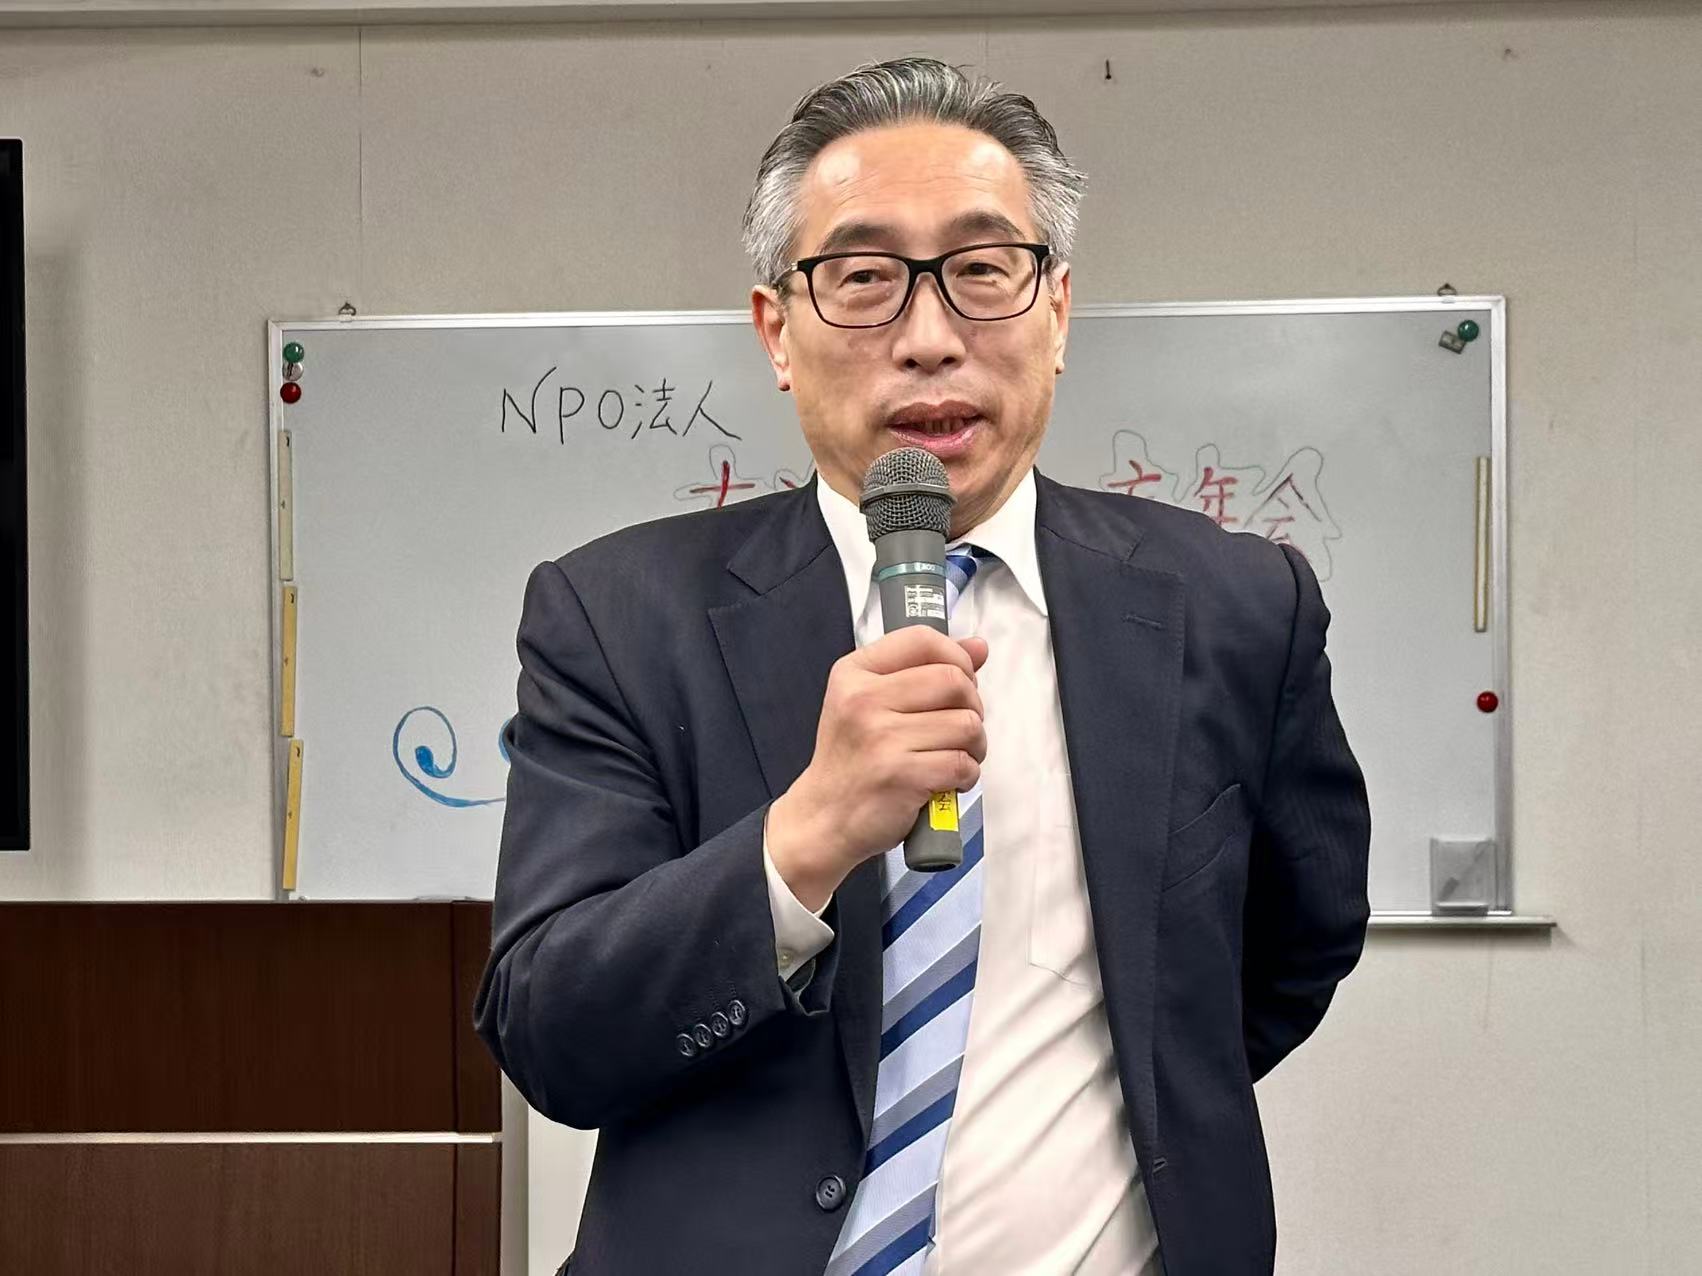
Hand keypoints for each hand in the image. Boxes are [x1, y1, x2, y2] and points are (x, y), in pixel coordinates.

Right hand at [767, 627, 989, 910]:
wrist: (824, 817)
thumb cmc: (854, 758)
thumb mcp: (871, 702)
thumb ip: (924, 669)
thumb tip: (979, 646)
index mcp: (855, 673)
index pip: (922, 639)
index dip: (956, 656)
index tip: (961, 680)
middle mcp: (863, 700)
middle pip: (953, 680)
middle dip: (973, 705)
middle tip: (961, 726)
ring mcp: (881, 738)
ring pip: (966, 724)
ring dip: (975, 744)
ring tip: (956, 755)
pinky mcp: (900, 776)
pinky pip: (962, 763)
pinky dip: (967, 774)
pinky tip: (947, 780)